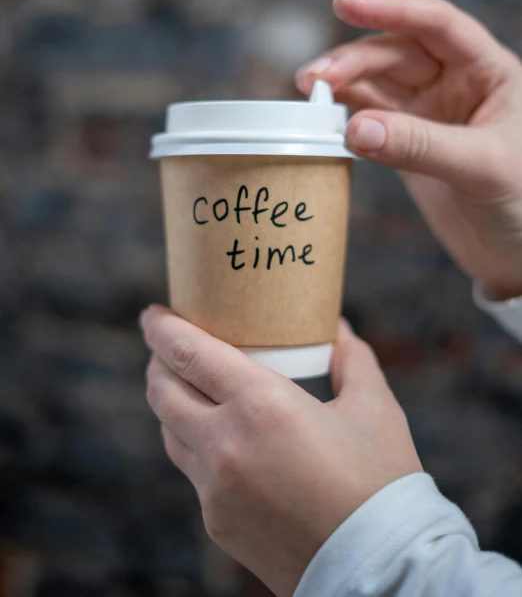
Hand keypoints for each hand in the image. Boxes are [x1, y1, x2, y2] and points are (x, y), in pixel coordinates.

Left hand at [142, 305, 421, 596]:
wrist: (379, 570)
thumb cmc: (381, 483)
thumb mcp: (374, 408)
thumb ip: (352, 359)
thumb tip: (337, 331)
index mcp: (261, 405)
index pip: (187, 353)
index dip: (161, 328)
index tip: (153, 314)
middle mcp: (225, 444)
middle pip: (162, 390)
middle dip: (158, 361)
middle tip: (169, 346)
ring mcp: (214, 489)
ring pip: (169, 431)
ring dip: (171, 402)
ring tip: (190, 387)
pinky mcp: (216, 522)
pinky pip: (192, 471)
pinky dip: (195, 444)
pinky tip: (220, 440)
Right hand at [297, 0, 521, 299]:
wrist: (518, 256)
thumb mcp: (482, 167)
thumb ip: (420, 146)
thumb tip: (353, 128)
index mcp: (488, 72)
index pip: (437, 24)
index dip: (392, 11)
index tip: (347, 6)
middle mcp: (456, 85)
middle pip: (396, 55)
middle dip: (354, 60)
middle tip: (314, 79)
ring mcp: (430, 116)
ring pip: (377, 85)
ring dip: (342, 85)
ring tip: (308, 93)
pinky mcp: (409, 147)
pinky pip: (370, 121)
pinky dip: (344, 116)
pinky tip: (324, 118)